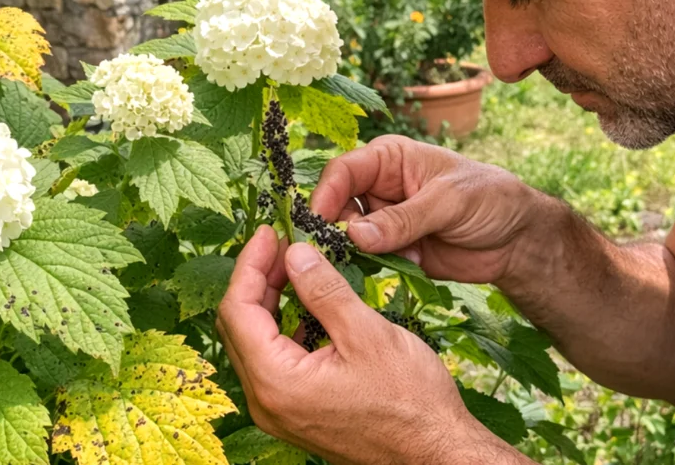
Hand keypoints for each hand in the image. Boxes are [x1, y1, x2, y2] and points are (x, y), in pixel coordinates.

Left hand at [218, 225, 503, 464]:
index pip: (238, 310)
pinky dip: (285, 328)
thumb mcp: (366, 334)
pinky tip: (309, 306)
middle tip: (283, 244)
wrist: (436, 453)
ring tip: (296, 267)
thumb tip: (294, 253)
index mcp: (277, 382)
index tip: (270, 232)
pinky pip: (275, 362)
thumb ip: (324, 291)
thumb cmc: (410, 401)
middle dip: (257, 279)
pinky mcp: (297, 413)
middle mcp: (267, 402)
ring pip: (256, 343)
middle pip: (239, 326)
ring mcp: (280, 411)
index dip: (250, 264)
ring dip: (271, 302)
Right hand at [310, 135, 558, 286]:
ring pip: (349, 238)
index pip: (343, 172)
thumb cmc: (488, 199)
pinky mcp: (393, 251)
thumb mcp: (448, 202)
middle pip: (337, 207)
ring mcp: (384, 221)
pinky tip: (412, 262)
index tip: (317, 224)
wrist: (517, 239)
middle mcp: (379, 188)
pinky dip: (380, 267)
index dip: (325, 196)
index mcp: (388, 159)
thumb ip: (404, 219)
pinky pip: (369, 261)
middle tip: (351, 251)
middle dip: (340, 230)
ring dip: (363, 252)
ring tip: (399, 254)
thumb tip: (356, 236)